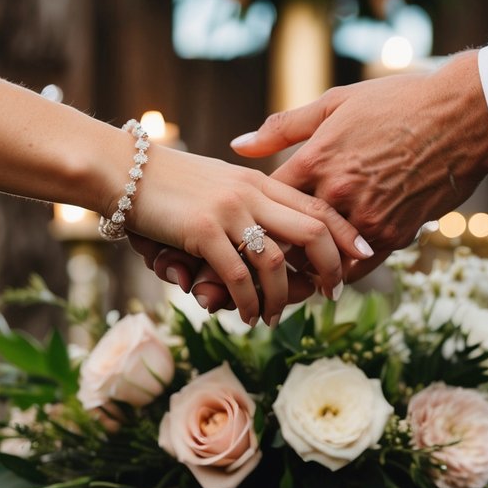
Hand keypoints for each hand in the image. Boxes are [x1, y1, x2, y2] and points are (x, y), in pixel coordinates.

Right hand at [126, 146, 363, 325]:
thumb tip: (269, 239)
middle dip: (329, 266)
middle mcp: (250, 193)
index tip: (365, 254)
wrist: (122, 170)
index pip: (316, 205)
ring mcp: (228, 211)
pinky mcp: (201, 231)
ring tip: (277, 317)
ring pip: (274, 262)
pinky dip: (247, 301)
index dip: (345, 232)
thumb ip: (246, 203)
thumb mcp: (218, 183)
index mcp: (258, 181)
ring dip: (281, 297)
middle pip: (312, 231)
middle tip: (332, 293)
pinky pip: (236, 276)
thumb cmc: (167, 183)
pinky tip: (247, 315)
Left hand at [140, 51, 487, 310]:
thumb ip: (283, 128)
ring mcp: (365, 216)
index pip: (262, 203)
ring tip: (262, 302)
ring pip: (316, 265)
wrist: (461, 116)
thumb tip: (237, 144)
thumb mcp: (335, 104)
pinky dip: (335, 280)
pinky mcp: (394, 232)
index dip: (236, 227)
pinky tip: (319, 290)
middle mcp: (335, 193)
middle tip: (219, 294)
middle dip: (249, 271)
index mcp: (315, 160)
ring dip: (290, 286)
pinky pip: (357, 267)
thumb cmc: (398, 101)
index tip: (211, 245)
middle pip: (282, 244)